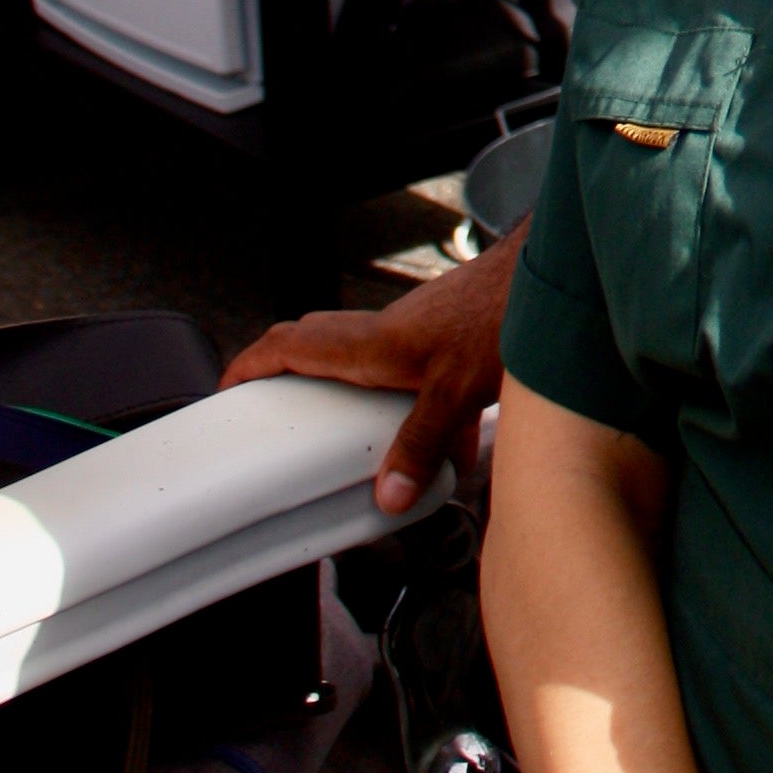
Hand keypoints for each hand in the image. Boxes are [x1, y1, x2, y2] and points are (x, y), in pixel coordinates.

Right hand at [222, 225, 522, 508]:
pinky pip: (401, 363)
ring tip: (340, 433)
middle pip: (312, 341)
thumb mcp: (457, 393)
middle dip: (282, 371)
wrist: (548, 276)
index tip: (224, 390)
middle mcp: (381, 331)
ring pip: (356, 351)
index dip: (250, 364)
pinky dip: (398, 395)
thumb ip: (421, 446)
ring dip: (339, 381)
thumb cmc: (500, 314)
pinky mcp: (441, 332)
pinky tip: (438, 441)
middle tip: (268, 408)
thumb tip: (388, 497)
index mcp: (368, 343)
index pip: (288, 343)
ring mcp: (411, 327)